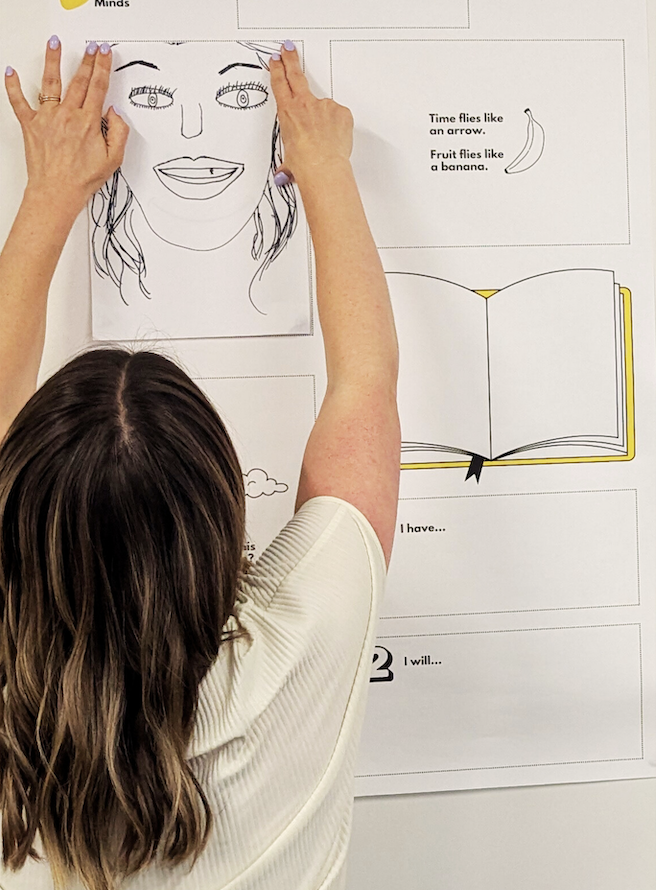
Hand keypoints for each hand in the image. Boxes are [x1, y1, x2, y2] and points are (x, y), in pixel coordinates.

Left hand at [4, 38, 128, 212]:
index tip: (103, 53)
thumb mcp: (113, 160)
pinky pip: (18, 102)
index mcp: (88, 122)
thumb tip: (115, 113)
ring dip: (52, 60)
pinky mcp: (31, 125)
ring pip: (50, 83)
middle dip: (86, 60)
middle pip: (78, 80)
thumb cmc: (82, 180)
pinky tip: (10, 72)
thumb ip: (119, 133)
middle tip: (90, 46)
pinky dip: (12, 86)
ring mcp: (47, 118)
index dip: (102, 67)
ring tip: (54, 43)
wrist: (56, 193)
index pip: (98, 87)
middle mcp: (67, 115)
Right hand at [269, 43, 352, 183]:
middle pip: (296, 75)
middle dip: (291, 60)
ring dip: (324, 120)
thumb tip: (285, 174)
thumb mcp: (289, 160)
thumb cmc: (305, 165)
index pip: (280, 84)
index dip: (278, 70)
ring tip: (324, 141)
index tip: (277, 60)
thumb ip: (289, 161)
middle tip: (288, 49)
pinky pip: (339, 117)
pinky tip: (335, 140)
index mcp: (288, 113)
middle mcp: (305, 104)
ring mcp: (324, 106)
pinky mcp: (341, 111)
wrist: (323, 169)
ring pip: (323, 109)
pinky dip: (338, 127)